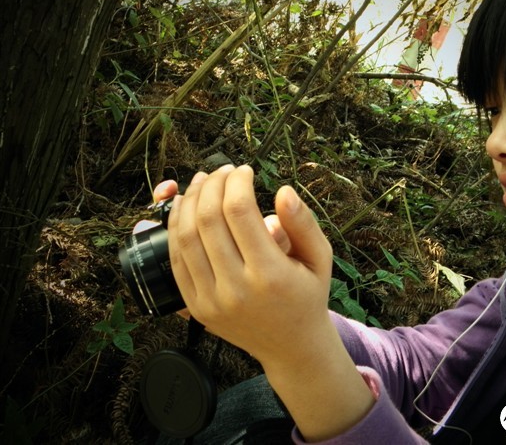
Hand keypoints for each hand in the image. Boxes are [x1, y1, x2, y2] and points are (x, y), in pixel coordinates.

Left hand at [166, 165, 374, 440]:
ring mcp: (211, 300)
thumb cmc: (308, 295)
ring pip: (185, 238)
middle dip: (212, 185)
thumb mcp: (320, 258)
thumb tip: (282, 191)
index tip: (244, 170)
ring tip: (201, 182)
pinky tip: (185, 209)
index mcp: (270, 274)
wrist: (291, 346)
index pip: (240, 212)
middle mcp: (236, 289)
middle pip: (208, 220)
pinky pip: (175, 260)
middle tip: (222, 171)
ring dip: (188, 202)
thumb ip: (304, 223)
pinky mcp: (195, 307)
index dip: (237, 182)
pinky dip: (175, 229)